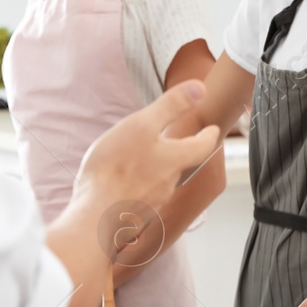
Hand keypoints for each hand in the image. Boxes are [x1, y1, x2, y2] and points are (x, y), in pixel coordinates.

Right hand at [71, 80, 220, 219]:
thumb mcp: (142, 125)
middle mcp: (168, 184)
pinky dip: (135, 189)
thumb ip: (171, 106)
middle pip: (180, 165)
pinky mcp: (133, 217)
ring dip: (154, 171)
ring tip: (140, 161)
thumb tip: (201, 88)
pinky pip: (139, 199)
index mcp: (174, 160)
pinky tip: (120, 186)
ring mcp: (151, 204)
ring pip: (159, 182)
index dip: (208, 136)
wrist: (94, 218)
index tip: (212, 130)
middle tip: (173, 141)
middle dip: (178, 152)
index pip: (202, 147)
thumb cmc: (116, 169)